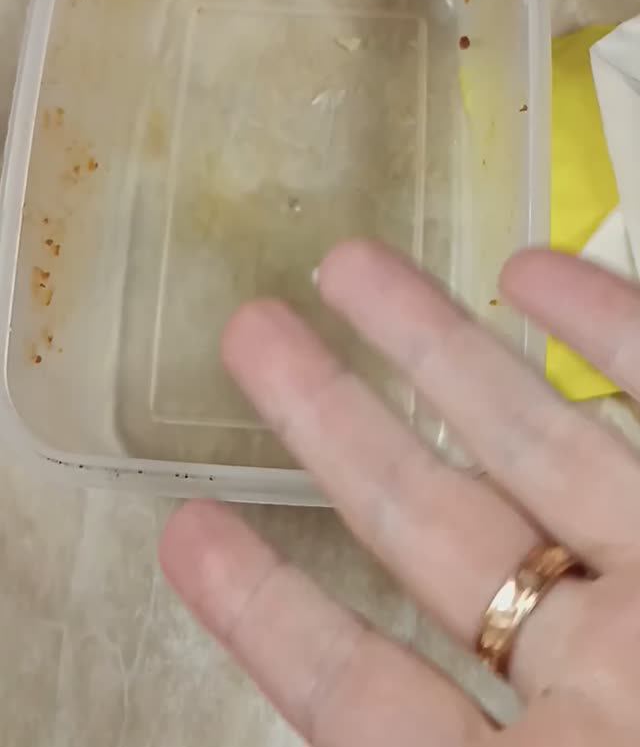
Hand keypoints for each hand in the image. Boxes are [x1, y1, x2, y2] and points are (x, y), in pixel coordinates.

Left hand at [160, 242, 639, 745]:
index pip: (371, 691)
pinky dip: (609, 327)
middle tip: (250, 337)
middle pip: (444, 528)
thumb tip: (317, 739)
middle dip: (339, 428)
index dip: (273, 615)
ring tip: (347, 265)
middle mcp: (606, 665)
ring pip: (542, 441)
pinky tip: (532, 267)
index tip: (186, 531)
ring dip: (445, 347)